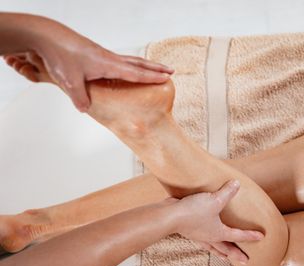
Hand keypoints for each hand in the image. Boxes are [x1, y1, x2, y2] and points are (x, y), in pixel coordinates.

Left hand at [3, 15, 172, 111]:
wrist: (49, 36)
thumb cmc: (61, 56)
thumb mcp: (70, 81)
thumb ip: (80, 97)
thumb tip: (85, 109)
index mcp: (108, 65)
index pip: (135, 73)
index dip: (152, 77)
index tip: (167, 78)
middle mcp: (110, 58)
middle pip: (139, 64)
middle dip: (156, 68)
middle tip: (171, 71)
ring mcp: (104, 55)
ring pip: (131, 60)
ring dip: (146, 65)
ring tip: (157, 68)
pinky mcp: (97, 54)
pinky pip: (121, 60)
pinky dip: (132, 63)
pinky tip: (130, 68)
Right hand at [174, 180, 263, 263]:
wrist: (169, 216)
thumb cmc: (193, 211)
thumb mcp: (214, 200)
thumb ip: (227, 193)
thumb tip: (236, 184)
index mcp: (218, 233)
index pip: (238, 235)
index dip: (250, 235)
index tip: (261, 237)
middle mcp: (209, 237)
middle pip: (226, 249)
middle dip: (236, 255)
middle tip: (245, 261)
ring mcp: (198, 236)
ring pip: (212, 247)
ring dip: (220, 252)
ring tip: (224, 257)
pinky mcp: (189, 231)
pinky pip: (201, 240)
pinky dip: (206, 243)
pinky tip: (204, 238)